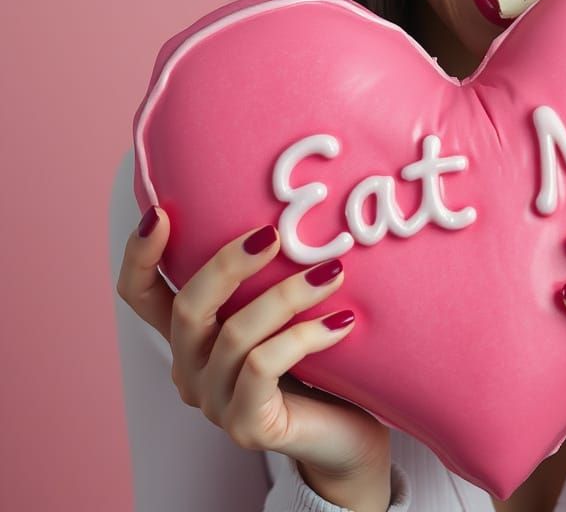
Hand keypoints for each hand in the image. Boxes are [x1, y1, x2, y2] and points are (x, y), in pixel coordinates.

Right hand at [116, 210, 391, 499]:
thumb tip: (288, 213)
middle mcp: (192, 370)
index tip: (160, 213)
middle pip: (187, 308)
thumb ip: (269, 275)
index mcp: (192, 337)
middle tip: (273, 234)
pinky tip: (342, 321)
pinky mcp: (247, 425)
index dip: (139, 256)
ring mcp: (216, 402)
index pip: (141, 296)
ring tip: (333, 271)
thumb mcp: (284, 311)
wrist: (346, 433)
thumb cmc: (318, 364)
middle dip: (228, 264)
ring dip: (286, 295)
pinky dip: (304, 335)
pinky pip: (265, 367)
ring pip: (235, 335)